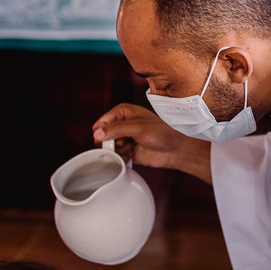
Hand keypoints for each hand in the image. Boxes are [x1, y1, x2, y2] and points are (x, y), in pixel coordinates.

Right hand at [92, 103, 211, 182]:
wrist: (174, 149)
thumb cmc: (161, 133)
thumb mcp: (138, 128)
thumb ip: (116, 129)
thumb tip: (96, 134)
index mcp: (121, 112)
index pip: (101, 123)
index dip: (104, 133)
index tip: (117, 137)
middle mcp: (120, 124)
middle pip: (101, 137)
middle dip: (112, 143)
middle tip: (127, 142)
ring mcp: (122, 137)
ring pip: (108, 148)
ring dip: (119, 150)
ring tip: (133, 146)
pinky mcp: (126, 150)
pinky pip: (115, 156)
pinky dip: (122, 157)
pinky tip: (134, 154)